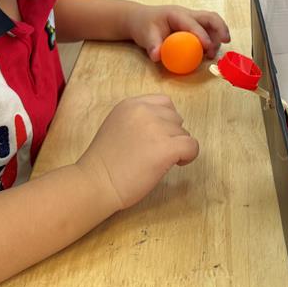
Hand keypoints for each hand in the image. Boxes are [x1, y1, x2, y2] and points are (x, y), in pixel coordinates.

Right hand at [76, 94, 198, 210]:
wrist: (96, 183)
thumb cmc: (104, 162)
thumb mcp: (117, 126)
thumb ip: (138, 119)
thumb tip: (163, 125)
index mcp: (131, 104)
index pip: (165, 103)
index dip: (165, 121)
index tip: (157, 137)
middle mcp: (145, 111)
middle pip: (176, 119)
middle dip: (170, 135)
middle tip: (154, 152)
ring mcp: (156, 128)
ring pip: (184, 133)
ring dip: (176, 147)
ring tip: (157, 161)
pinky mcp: (166, 148)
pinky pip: (192, 146)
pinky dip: (188, 156)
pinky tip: (176, 164)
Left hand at [126, 3, 229, 60]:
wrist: (140, 19)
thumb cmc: (144, 24)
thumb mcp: (145, 35)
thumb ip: (153, 45)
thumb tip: (157, 56)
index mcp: (176, 14)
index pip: (192, 23)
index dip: (201, 34)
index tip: (207, 47)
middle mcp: (187, 15)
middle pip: (210, 17)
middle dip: (220, 28)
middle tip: (226, 41)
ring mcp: (191, 20)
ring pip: (211, 23)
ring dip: (217, 36)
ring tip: (212, 54)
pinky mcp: (193, 27)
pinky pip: (207, 30)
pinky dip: (212, 39)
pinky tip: (208, 52)